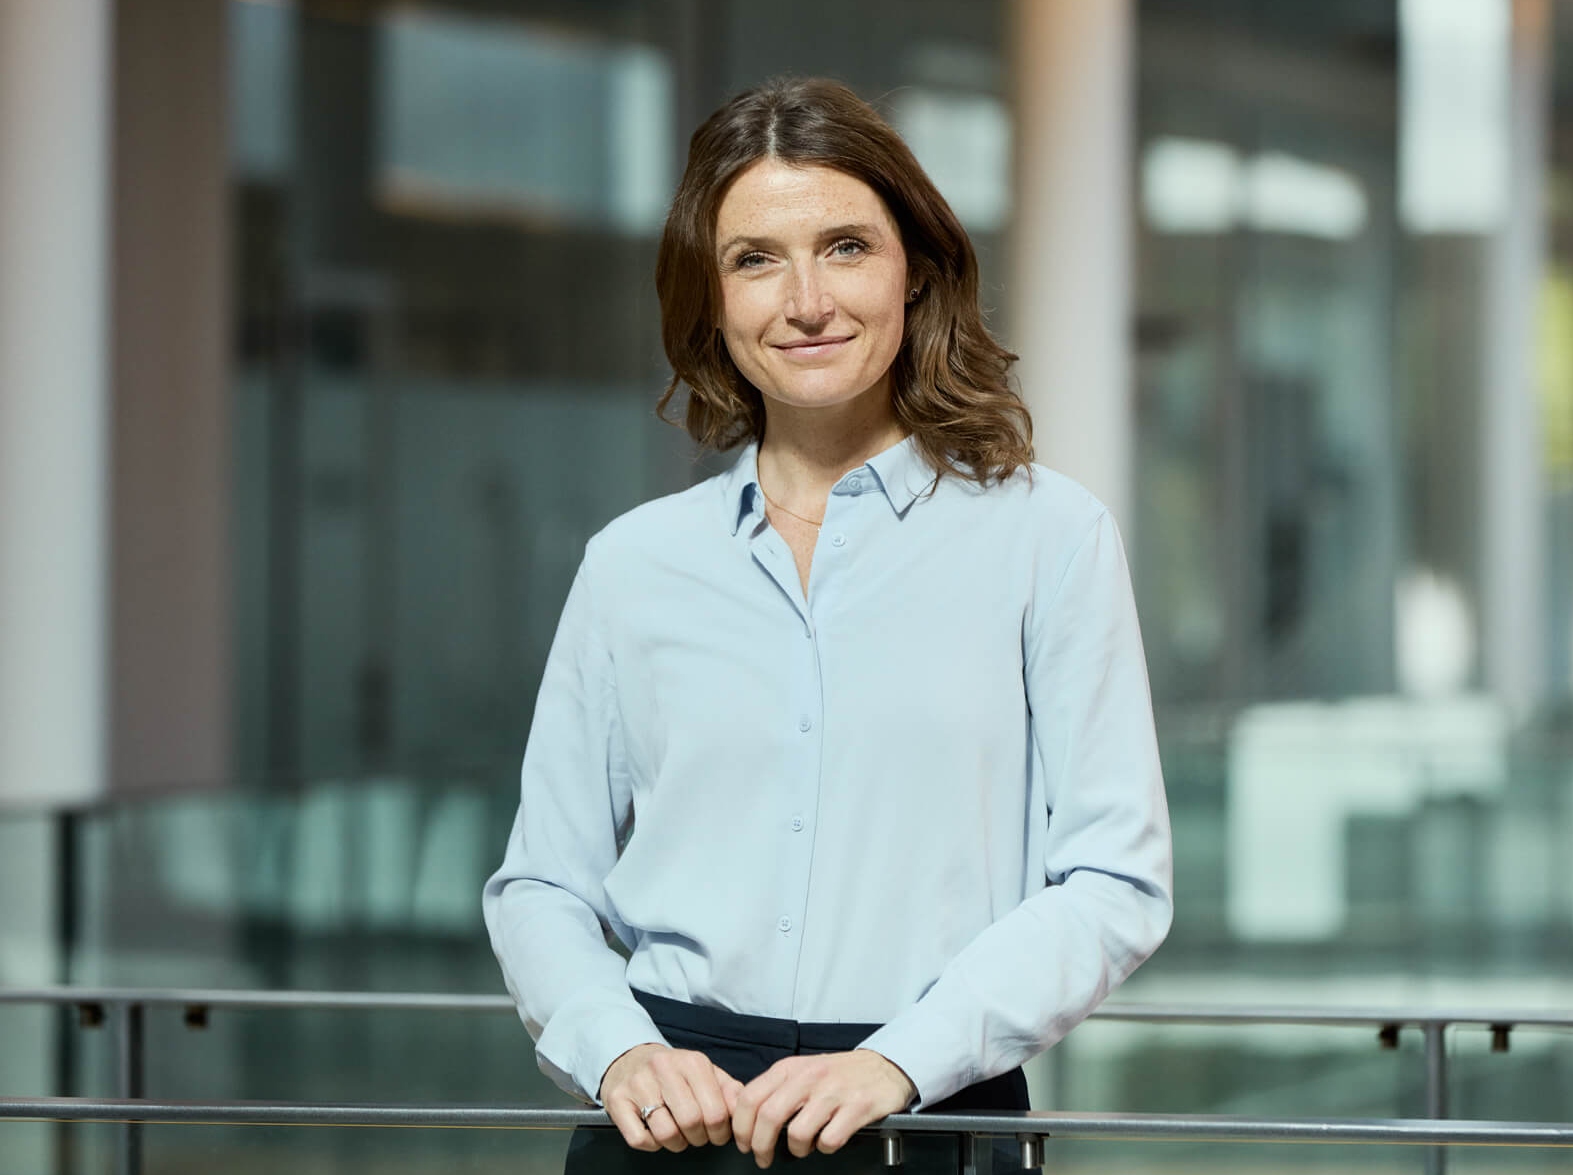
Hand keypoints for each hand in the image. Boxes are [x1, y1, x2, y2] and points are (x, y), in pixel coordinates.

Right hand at [599, 1042, 744, 1151]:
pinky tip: (654, 1132)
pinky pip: (639, 1139)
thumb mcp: (704, 1073)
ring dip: (676, 1143)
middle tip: (698, 1136)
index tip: (718, 1134)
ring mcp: (638, 1083)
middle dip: (699, 1138)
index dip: (721, 1132)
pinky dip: (651, 1145)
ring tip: (678, 1134)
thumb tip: (745, 1110)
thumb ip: (728, 1090)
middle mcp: (664, 1068)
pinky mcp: (617, 1099)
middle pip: (691, 1122)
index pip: (716, 1111)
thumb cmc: (673, 1072)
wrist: (630, 1058)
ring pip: (665, 1133)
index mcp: (692, 1061)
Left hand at [732, 1049, 915, 1168]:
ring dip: (797, 1149)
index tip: (744, 1143)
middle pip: (768, 1116)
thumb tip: (745, 1116)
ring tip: (803, 1147)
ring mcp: (834, 1091)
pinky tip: (828, 1140)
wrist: (884, 1066)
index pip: (751, 1097)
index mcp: (790, 1068)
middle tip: (763, 1158)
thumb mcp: (802, 1071)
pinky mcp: (858, 1106)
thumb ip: (776, 1089)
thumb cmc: (838, 1074)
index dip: (741, 1126)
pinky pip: (829, 1140)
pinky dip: (825, 1148)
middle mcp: (810, 1076)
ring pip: (797, 1132)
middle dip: (761, 1145)